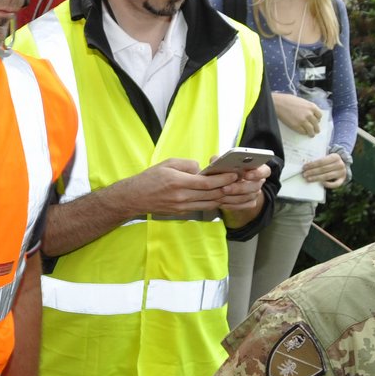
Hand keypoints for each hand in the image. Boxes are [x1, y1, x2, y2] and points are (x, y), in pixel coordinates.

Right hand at [117, 157, 231, 216]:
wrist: (134, 197)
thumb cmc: (150, 178)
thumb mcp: (167, 163)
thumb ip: (187, 164)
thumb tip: (201, 169)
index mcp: (179, 182)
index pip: (207, 183)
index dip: (223, 179)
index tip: (234, 174)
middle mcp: (182, 197)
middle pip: (212, 194)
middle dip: (228, 188)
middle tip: (239, 182)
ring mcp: (182, 207)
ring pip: (210, 204)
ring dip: (223, 197)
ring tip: (233, 190)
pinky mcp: (182, 212)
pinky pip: (202, 207)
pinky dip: (213, 202)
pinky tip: (219, 196)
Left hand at [217, 163, 269, 212]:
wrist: (227, 184)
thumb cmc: (226, 170)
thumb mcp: (222, 162)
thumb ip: (220, 160)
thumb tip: (215, 161)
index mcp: (257, 168)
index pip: (265, 171)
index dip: (257, 173)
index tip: (247, 175)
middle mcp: (259, 181)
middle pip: (255, 186)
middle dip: (239, 188)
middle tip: (224, 188)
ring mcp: (255, 193)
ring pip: (248, 197)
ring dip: (232, 197)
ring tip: (218, 196)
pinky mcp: (250, 203)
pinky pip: (242, 206)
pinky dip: (231, 205)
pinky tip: (221, 203)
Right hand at [274, 92, 322, 135]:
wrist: (278, 103)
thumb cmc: (288, 100)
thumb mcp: (301, 101)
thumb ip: (307, 107)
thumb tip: (309, 113)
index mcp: (311, 106)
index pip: (319, 115)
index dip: (318, 119)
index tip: (317, 121)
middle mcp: (309, 114)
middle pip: (316, 124)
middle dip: (316, 128)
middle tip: (316, 131)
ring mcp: (303, 121)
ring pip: (311, 130)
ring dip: (312, 133)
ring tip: (311, 135)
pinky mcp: (296, 126)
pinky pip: (303, 132)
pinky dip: (304, 133)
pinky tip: (303, 132)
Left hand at [301, 152, 347, 188]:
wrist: (341, 165)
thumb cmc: (330, 161)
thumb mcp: (327, 157)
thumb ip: (319, 160)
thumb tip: (306, 166)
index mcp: (335, 156)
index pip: (321, 161)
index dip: (312, 165)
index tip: (304, 167)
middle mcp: (340, 164)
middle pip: (323, 169)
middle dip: (312, 172)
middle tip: (304, 174)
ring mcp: (342, 172)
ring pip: (327, 176)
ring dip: (316, 178)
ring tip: (308, 179)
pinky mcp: (342, 179)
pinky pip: (335, 184)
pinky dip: (328, 185)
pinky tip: (321, 183)